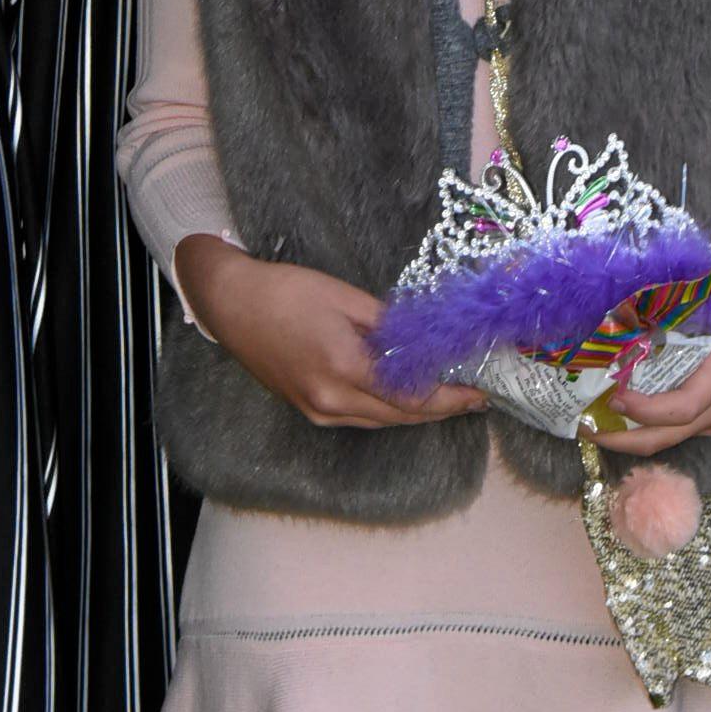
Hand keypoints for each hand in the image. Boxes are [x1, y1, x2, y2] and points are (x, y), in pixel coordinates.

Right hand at [176, 239, 485, 428]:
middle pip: (400, 415)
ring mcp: (318, 409)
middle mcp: (331, 400)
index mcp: (343, 368)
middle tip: (475, 397)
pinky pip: (359, 416)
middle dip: (441, 409)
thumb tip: (424, 339)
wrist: (231, 305)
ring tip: (449, 395)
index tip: (479, 392)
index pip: (410, 396)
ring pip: (380, 420)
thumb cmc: (285, 291)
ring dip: (416, 411)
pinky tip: (404, 393)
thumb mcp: (344, 297)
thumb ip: (387, 324)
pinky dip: (387, 408)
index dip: (450, 398)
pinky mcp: (309, 409)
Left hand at [598, 261, 710, 456]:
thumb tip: (659, 255)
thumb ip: (705, 261)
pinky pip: (684, 430)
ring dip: (633, 437)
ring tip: (593, 424)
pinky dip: (653, 429)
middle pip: (668, 438)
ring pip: (675, 439)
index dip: (645, 410)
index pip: (682, 408)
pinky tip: (625, 415)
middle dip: (623, 440)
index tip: (615, 395)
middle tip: (582, 426)